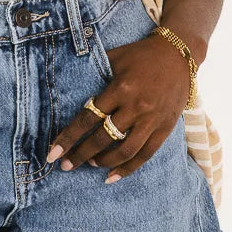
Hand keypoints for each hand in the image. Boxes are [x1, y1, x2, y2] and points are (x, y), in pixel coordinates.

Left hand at [47, 32, 187, 181]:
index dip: (69, 137)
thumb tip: (67, 81)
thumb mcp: (115, 57)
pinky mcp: (164, 128)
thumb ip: (94, 71)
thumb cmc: (141, 55)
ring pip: (124, 150)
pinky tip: (112, 176)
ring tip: (89, 164)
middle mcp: (135, 106)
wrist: (178, 55)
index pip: (88, 118)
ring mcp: (151, 120)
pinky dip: (128, 169)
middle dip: (81, 155)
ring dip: (103, 161)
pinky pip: (145, 154)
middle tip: (65, 165)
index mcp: (120, 88)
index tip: (52, 153)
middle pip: (102, 138)